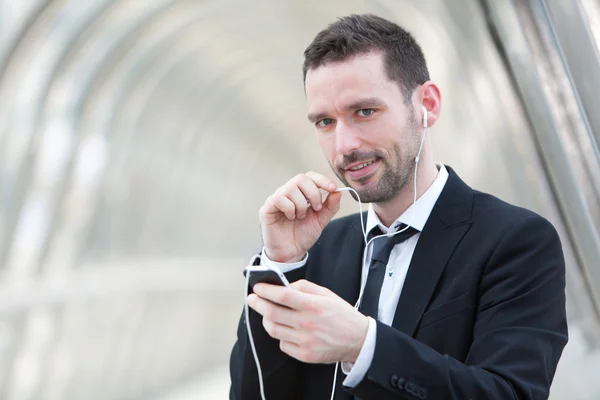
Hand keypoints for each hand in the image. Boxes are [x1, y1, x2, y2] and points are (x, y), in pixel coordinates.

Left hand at [247, 279, 368, 363]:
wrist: (358, 340)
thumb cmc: (341, 314)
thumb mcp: (326, 294)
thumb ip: (304, 287)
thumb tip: (284, 285)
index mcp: (312, 305)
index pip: (281, 295)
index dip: (265, 290)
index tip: (258, 287)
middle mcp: (306, 323)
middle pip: (271, 313)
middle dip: (257, 304)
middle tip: (252, 299)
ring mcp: (304, 341)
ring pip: (273, 330)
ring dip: (266, 320)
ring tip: (267, 314)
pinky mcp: (304, 355)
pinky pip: (282, 344)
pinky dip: (280, 335)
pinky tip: (286, 329)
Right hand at [259, 172, 341, 262]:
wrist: (292, 253)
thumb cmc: (303, 235)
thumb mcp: (321, 220)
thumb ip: (330, 207)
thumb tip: (338, 192)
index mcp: (301, 193)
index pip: (310, 177)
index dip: (322, 180)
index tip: (333, 188)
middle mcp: (288, 193)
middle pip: (301, 178)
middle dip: (313, 193)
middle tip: (317, 209)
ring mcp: (277, 199)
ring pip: (291, 188)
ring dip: (301, 205)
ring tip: (300, 217)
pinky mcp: (267, 207)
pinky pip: (279, 199)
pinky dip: (289, 209)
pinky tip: (290, 218)